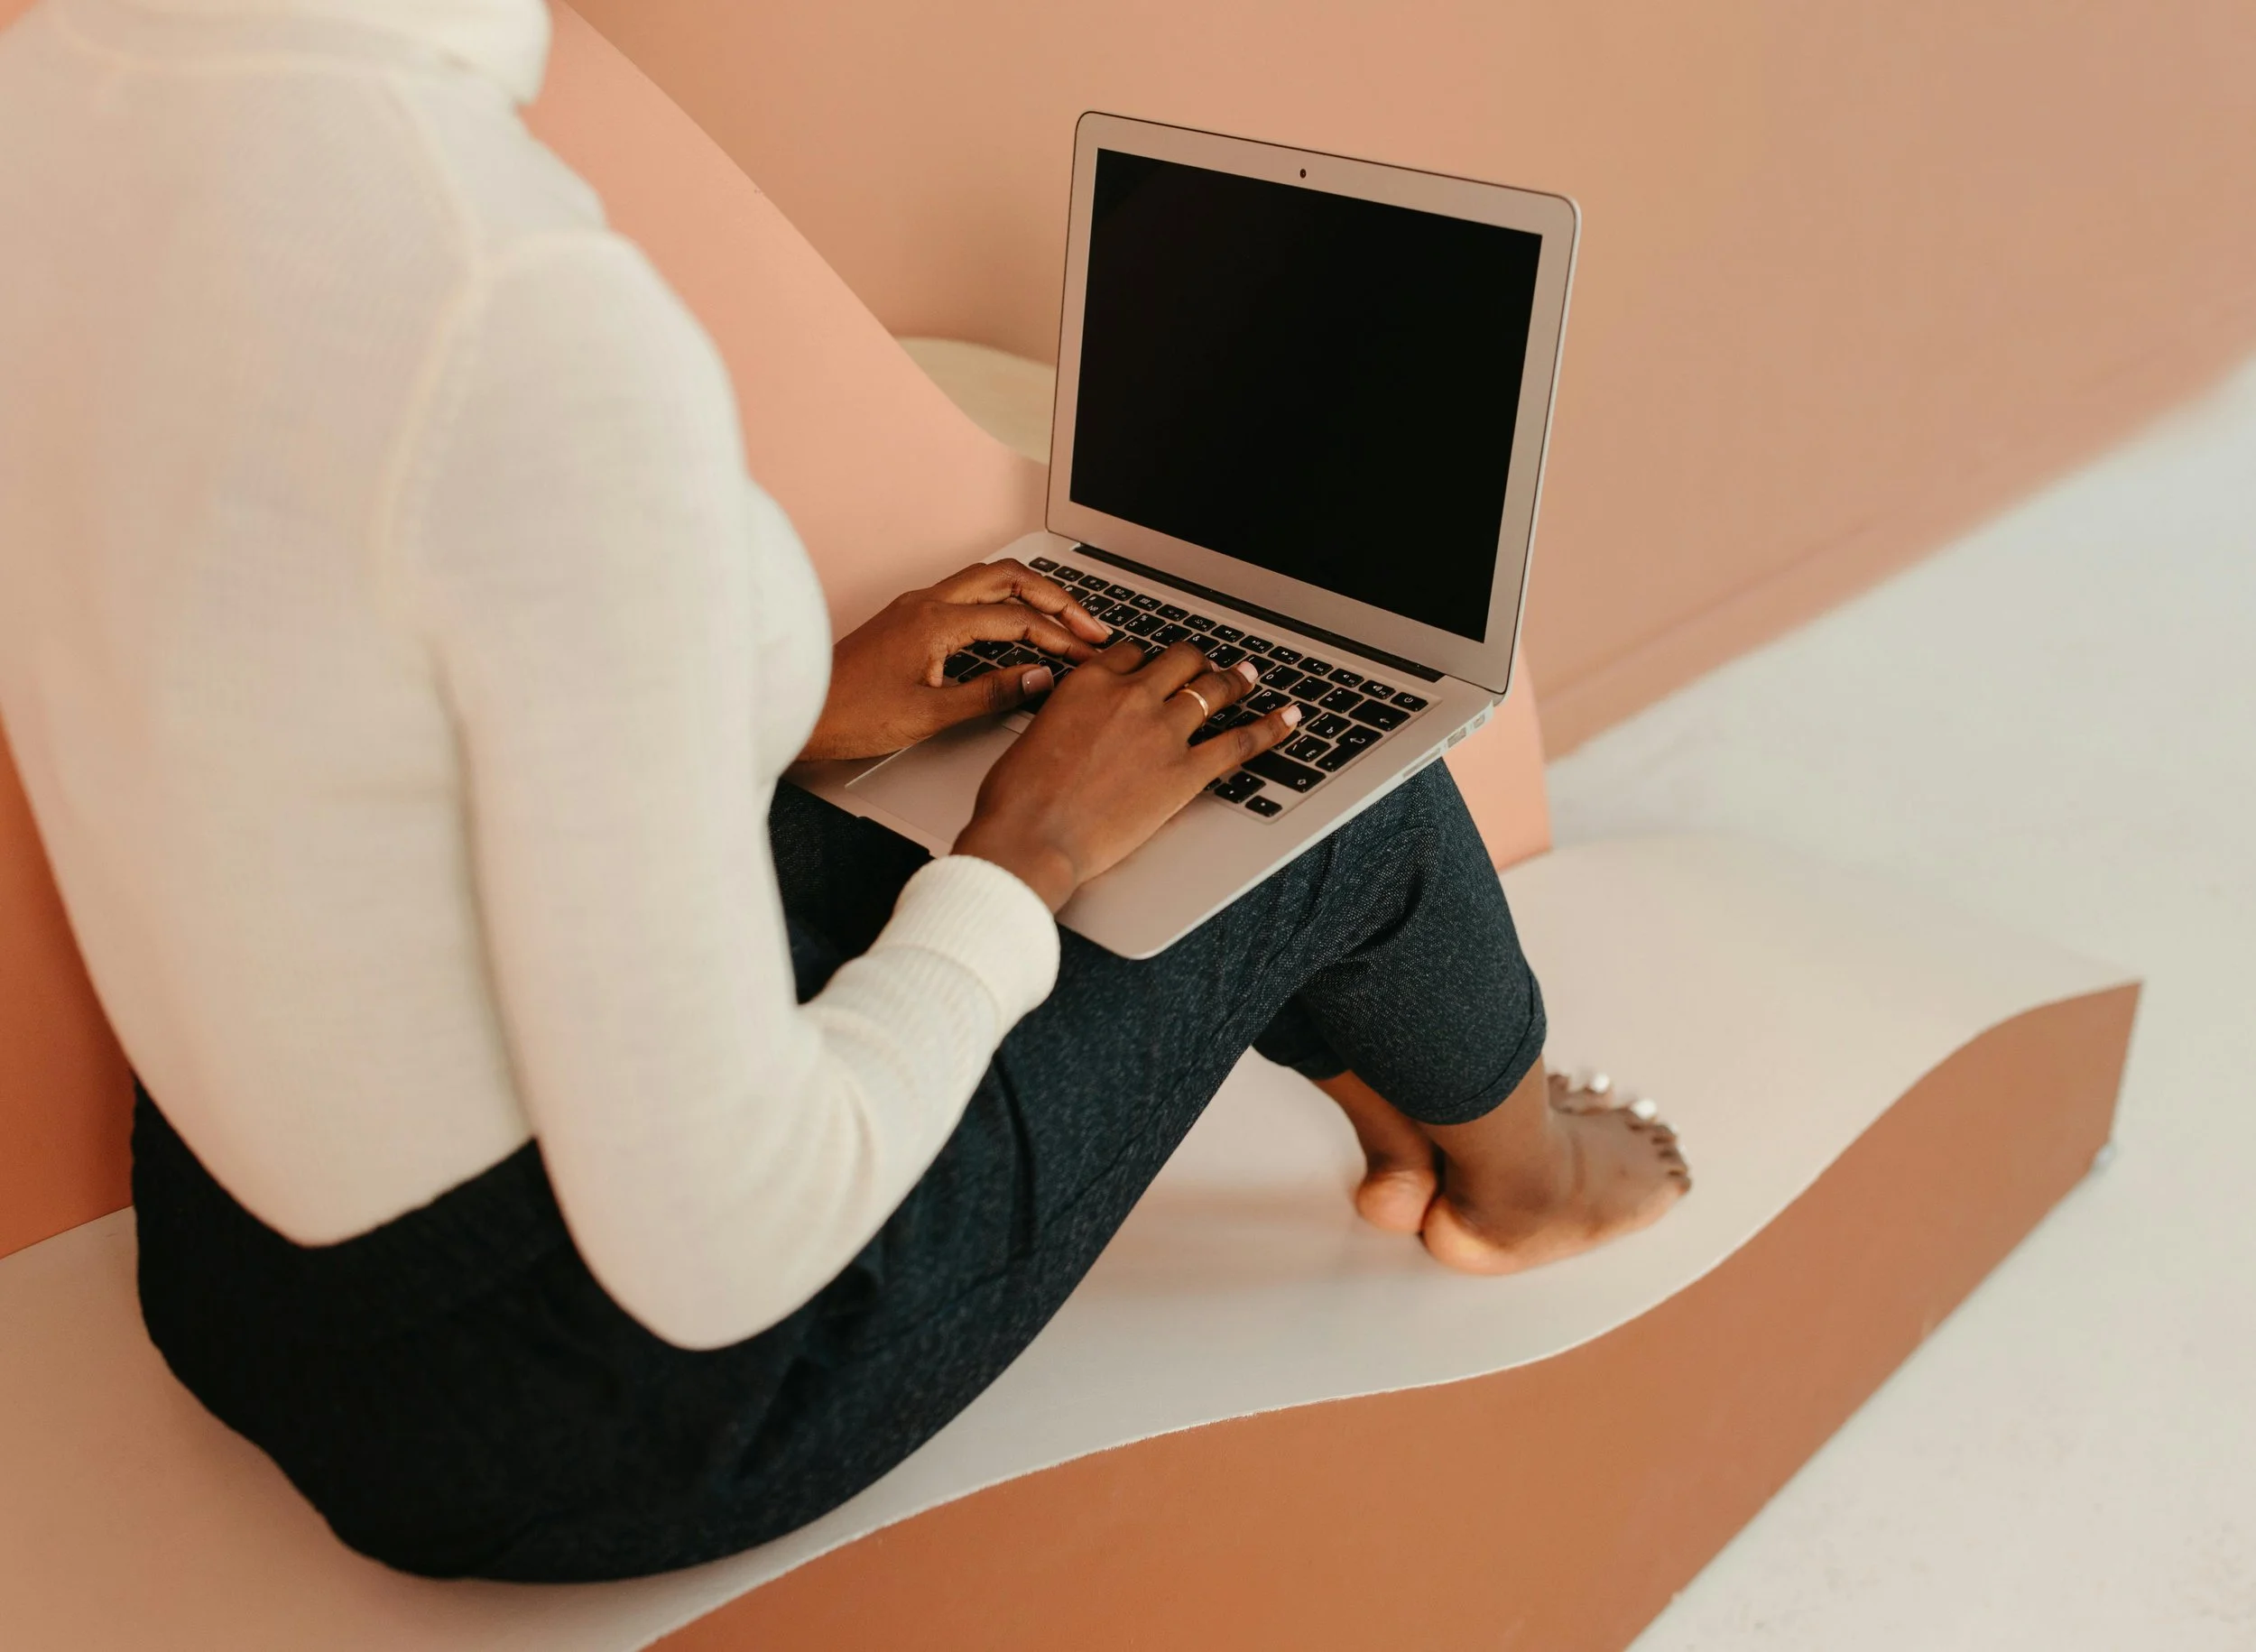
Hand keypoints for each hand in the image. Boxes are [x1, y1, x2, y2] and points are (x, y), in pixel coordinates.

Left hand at [798, 559, 1112, 761]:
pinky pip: (966, 595)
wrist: (798, 712)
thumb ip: (991, 693)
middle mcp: (926, 602)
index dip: (1059, 636)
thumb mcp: (930, 716)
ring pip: (986, 580)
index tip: (1087, 655)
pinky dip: (1001, 603)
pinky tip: (1013, 625)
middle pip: (1008, 577)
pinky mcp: (907, 618)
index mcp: (935, 621)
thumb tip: (1039, 678)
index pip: (1015, 619)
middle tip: (1089, 624)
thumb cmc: (851, 716)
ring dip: (1028, 594)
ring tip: (1061, 618)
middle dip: (1055, 598)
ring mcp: (915, 606)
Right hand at [952, 640, 1302, 910]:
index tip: (1154, 667)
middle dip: (1195, 661)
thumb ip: (1064, 719)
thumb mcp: (1032, 737)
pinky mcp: (1185, 772)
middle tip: (1207, 666)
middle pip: (1178, 661)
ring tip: (1249, 676)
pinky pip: (1240, 741)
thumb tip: (1073, 726)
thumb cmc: (1017, 798)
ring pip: (1212, 689)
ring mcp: (1163, 731)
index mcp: (1088, 682)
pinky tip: (1289, 718)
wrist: (1031, 837)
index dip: (1147, 659)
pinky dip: (1271, 727)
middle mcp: (1130, 696)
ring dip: (1235, 679)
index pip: (1131, 653)